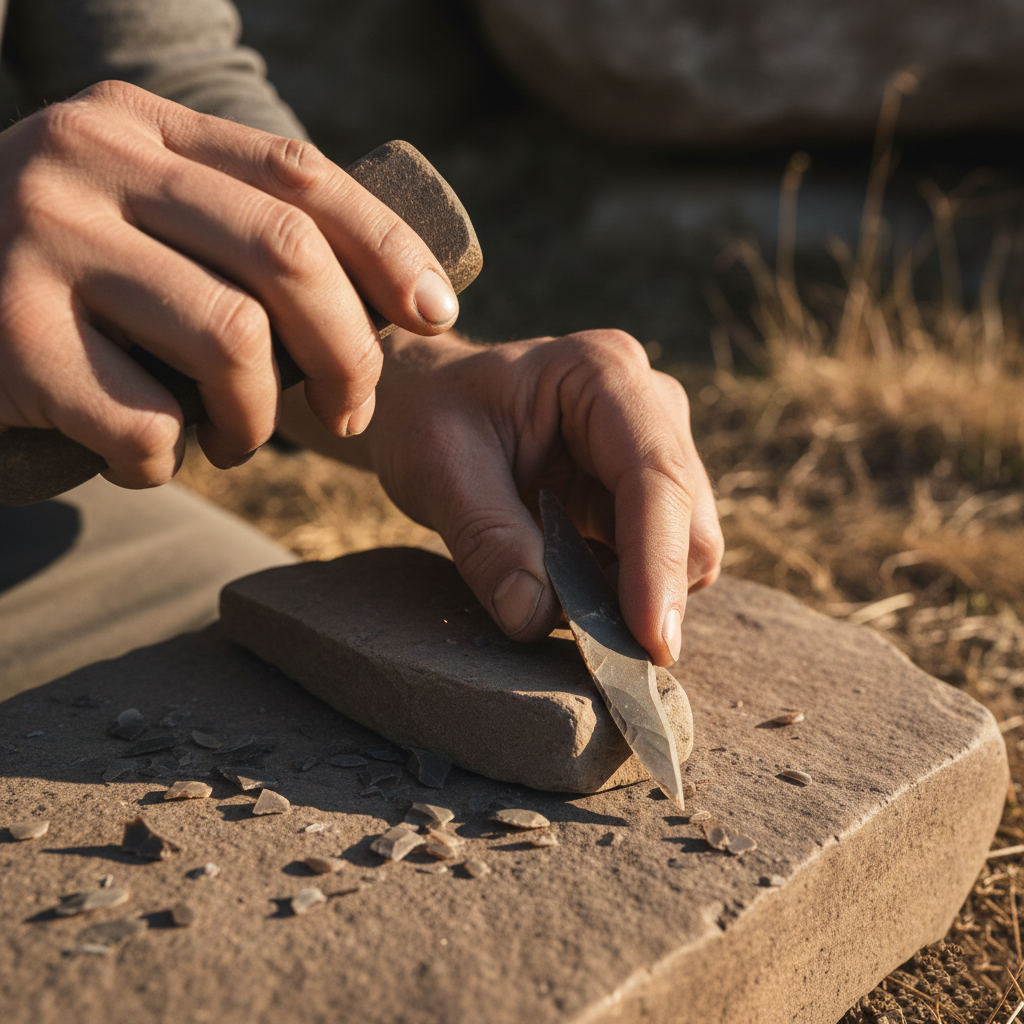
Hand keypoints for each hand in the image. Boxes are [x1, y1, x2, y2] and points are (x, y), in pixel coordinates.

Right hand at [0, 81, 458, 486]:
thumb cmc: (64, 285)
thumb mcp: (145, 221)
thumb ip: (235, 231)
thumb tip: (391, 296)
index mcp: (140, 125)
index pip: (298, 173)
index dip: (388, 249)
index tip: (438, 314)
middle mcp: (88, 162)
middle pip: (285, 254)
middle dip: (348, 353)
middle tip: (349, 413)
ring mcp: (39, 242)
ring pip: (231, 341)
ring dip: (259, 420)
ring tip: (236, 441)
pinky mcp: (6, 338)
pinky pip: (147, 424)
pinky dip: (168, 463)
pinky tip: (145, 459)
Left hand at [357, 328, 722, 666]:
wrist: (427, 405)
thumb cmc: (429, 419)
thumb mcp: (438, 471)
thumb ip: (486, 541)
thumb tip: (536, 618)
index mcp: (603, 374)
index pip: (655, 477)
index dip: (658, 564)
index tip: (651, 642)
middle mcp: (649, 404)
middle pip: (690, 522)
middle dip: (652, 591)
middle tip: (591, 646)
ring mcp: (656, 446)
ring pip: (688, 548)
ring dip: (637, 595)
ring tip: (562, 601)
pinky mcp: (647, 490)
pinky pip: (663, 559)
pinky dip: (627, 592)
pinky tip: (572, 586)